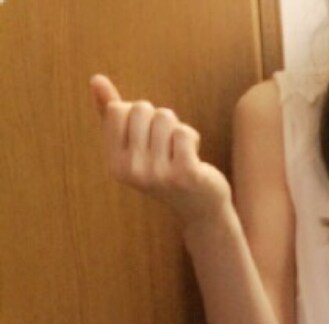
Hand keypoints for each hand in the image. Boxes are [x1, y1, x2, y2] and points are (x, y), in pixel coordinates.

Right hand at [90, 74, 231, 227]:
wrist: (201, 208)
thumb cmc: (166, 168)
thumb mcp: (136, 144)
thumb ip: (113, 115)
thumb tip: (96, 79)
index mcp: (115, 164)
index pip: (116, 109)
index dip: (137, 115)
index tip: (147, 138)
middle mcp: (132, 171)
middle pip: (141, 109)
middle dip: (158, 120)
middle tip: (167, 147)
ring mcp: (158, 175)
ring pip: (165, 117)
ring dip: (177, 129)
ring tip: (180, 152)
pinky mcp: (185, 174)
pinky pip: (184, 131)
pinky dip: (192, 137)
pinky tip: (194, 158)